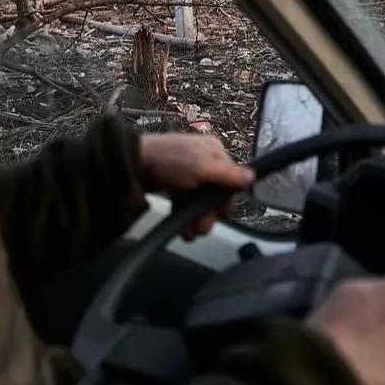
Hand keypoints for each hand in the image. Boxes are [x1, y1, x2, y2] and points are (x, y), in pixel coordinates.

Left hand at [139, 133, 254, 239]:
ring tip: (190, 233)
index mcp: (214, 151)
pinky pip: (187, 203)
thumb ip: (229, 175)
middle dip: (210, 214)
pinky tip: (184, 229)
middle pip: (217, 193)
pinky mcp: (174, 185)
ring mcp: (188, 173)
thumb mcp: (203, 168)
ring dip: (199, 219)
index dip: (226, 199)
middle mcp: (204, 160)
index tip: (219, 213)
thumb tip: (254, 177)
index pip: (232, 179)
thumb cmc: (168, 162)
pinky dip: (187, 216)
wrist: (130, 166)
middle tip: (201, 228)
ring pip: (202, 201)